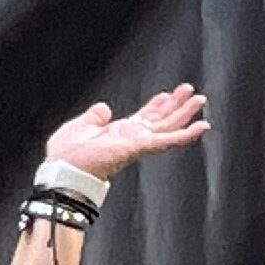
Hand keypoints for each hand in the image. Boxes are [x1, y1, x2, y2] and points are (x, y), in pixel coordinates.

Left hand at [45, 85, 208, 183]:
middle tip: (192, 93)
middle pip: (160, 120)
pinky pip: (167, 140)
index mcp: (118, 134)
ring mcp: (138, 144)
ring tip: (200, 100)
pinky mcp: (140, 147)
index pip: (144, 118)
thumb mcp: (79, 126)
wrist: (63, 171)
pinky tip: (201, 126)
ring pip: (168, 127)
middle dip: (176, 106)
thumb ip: (94, 117)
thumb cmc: (66, 156)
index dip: (156, 106)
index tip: (168, 94)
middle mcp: (131, 139)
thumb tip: (104, 108)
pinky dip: (186, 134)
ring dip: (185, 113)